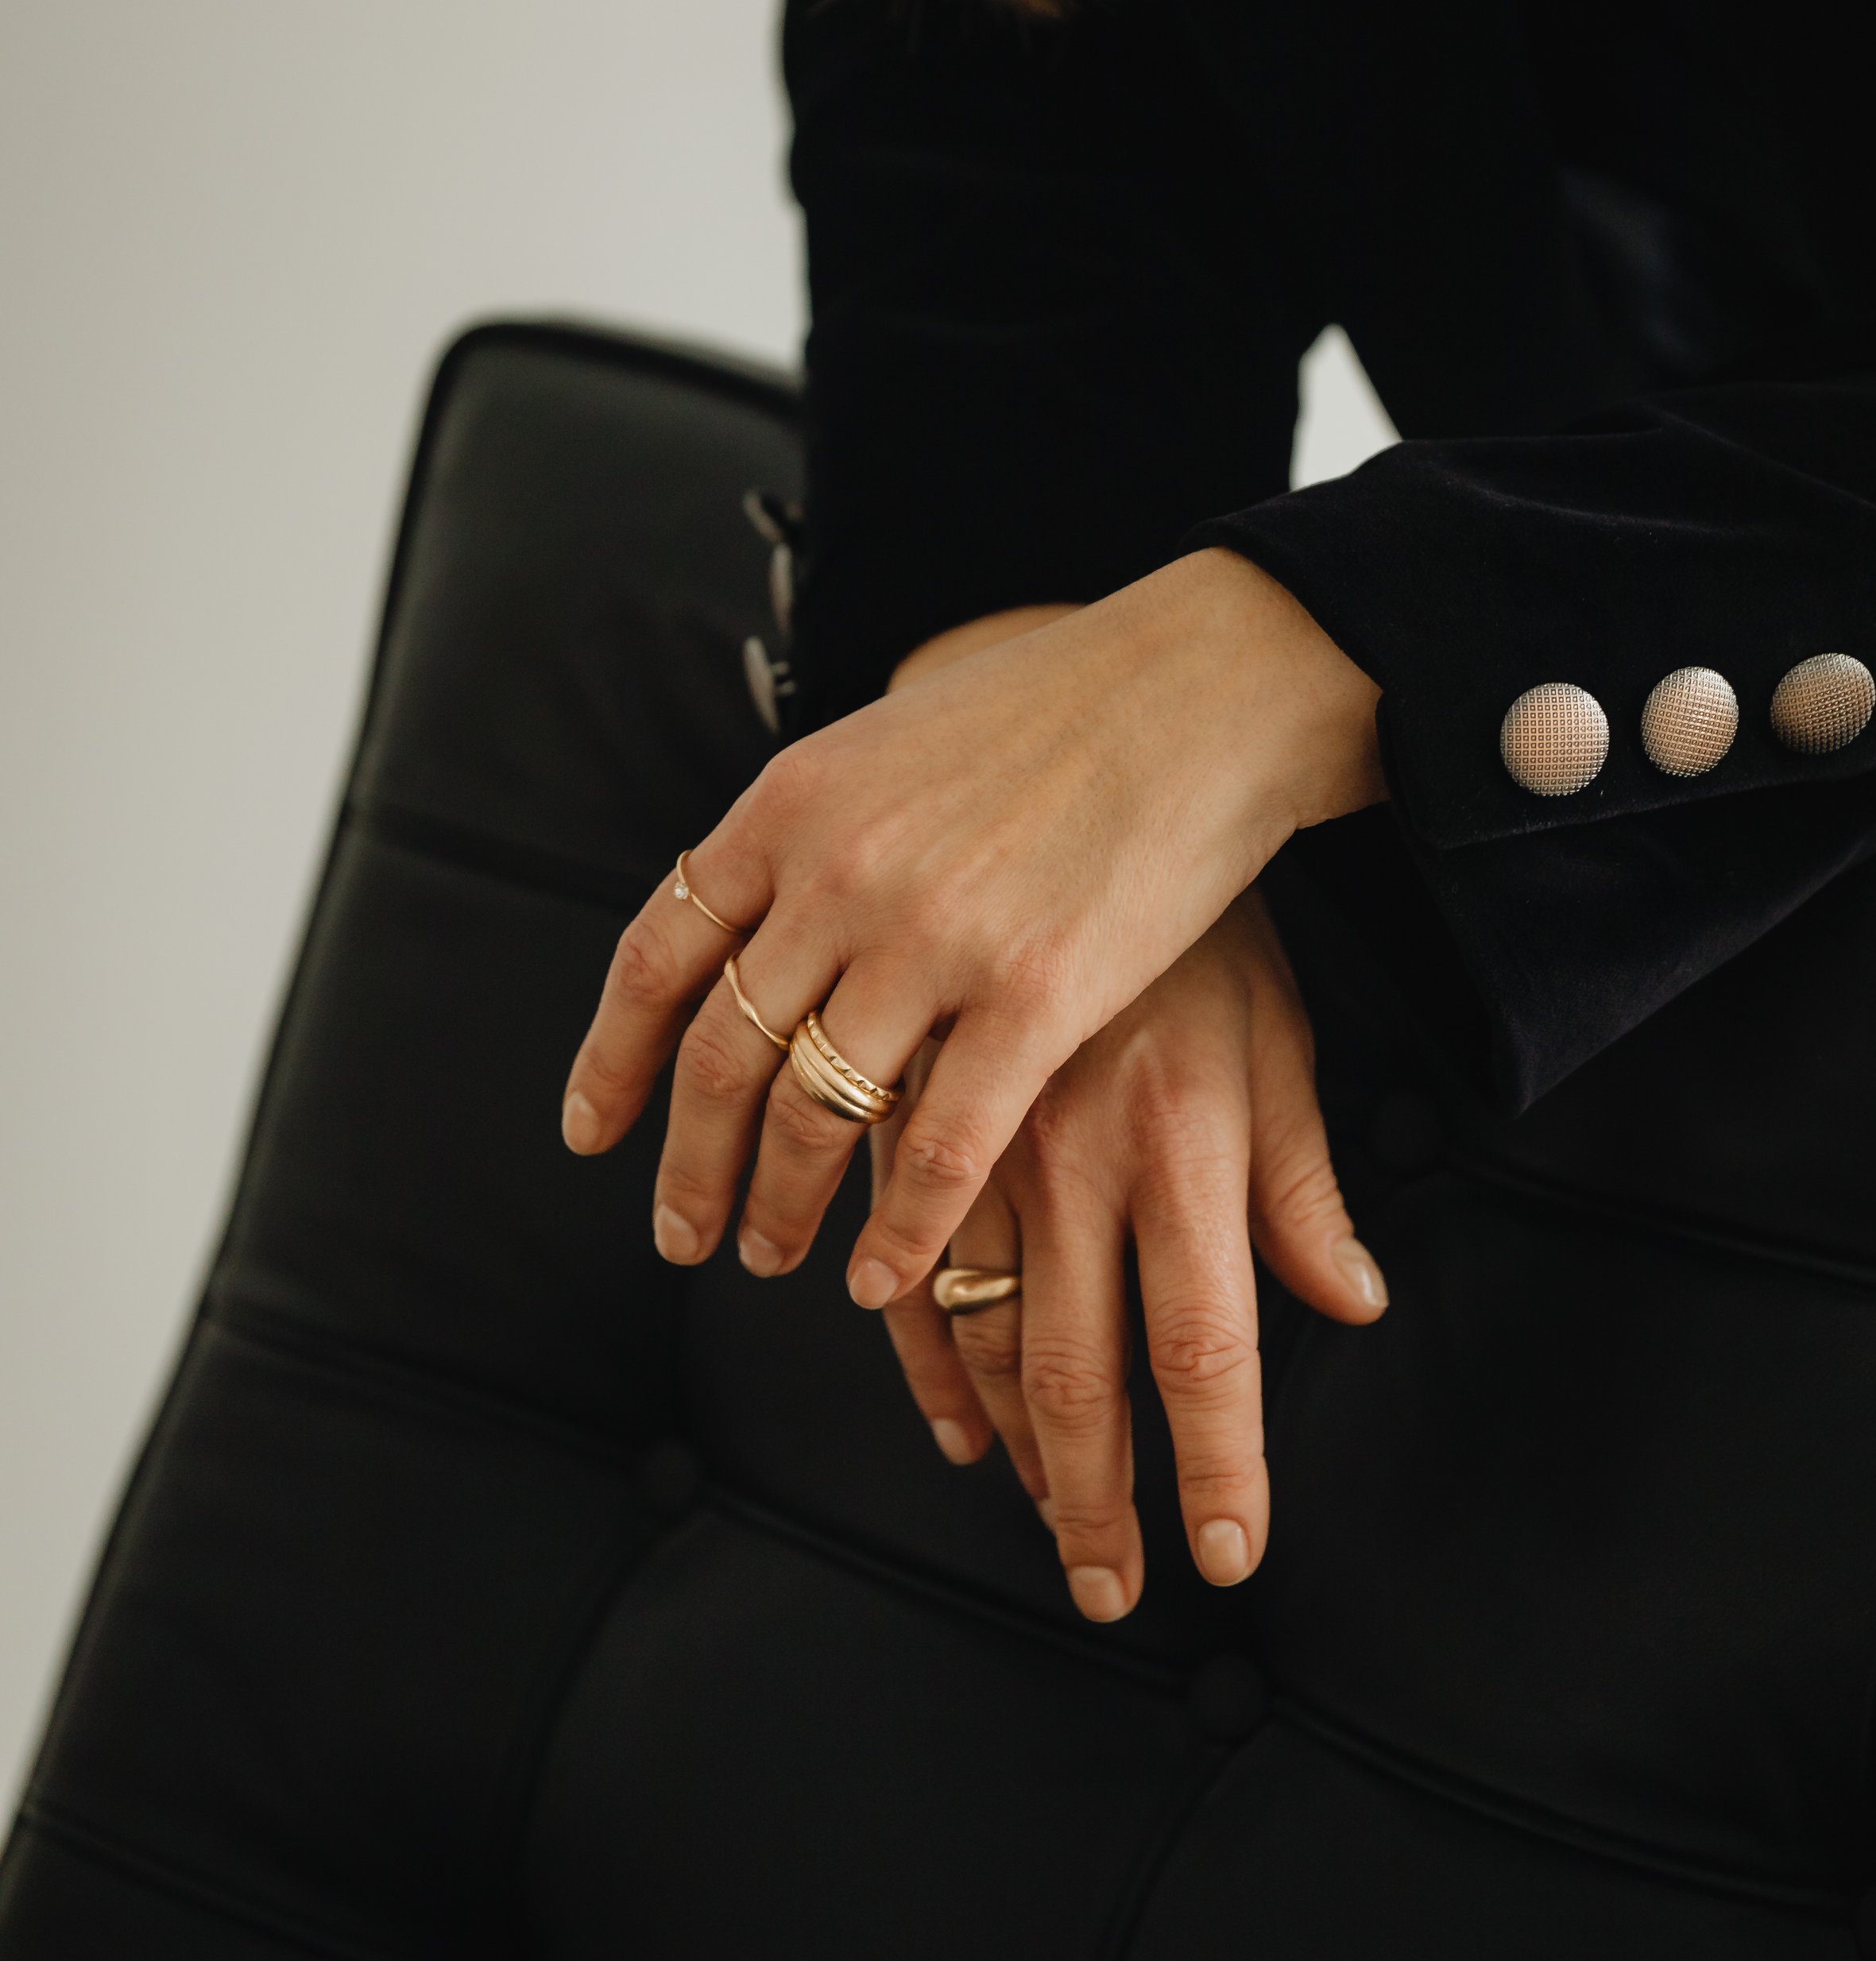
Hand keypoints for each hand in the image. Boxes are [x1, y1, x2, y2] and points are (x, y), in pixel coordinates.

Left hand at [561, 546, 1381, 1321]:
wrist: (1198, 683)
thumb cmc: (1054, 708)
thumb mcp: (887, 744)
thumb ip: (813, 835)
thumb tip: (752, 922)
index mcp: (790, 804)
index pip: (660, 957)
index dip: (613, 1061)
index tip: (591, 1135)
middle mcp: (839, 872)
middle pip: (723, 1054)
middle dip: (690, 1166)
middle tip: (683, 1235)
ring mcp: (933, 937)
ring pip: (814, 1112)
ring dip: (781, 1205)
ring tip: (775, 1255)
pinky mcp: (1035, 996)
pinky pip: (938, 1147)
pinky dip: (899, 1231)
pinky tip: (881, 1277)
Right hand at [880, 887, 1386, 1620]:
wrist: (1076, 777)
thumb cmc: (1203, 921)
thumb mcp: (1279, 1037)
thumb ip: (1304, 1182)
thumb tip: (1351, 1305)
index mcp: (1187, 1141)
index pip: (1206, 1347)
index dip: (1214, 1467)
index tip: (1222, 1560)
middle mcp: (1078, 1156)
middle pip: (1081, 1371)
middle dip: (1094, 1500)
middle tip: (1108, 1590)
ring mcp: (984, 1136)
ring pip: (980, 1331)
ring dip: (1012, 1443)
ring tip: (1046, 1521)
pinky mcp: (914, 1107)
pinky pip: (901, 1262)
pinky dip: (923, 1356)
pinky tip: (951, 1419)